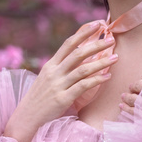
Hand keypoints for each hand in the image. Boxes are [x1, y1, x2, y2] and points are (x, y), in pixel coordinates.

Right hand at [4, 21, 116, 141]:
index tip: (97, 25)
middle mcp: (54, 73)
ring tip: (115, 58)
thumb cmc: (39, 98)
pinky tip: (107, 77)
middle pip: (77, 54)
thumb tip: (78, 58)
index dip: (83, 33)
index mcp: (50, 65)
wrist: (26, 117)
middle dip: (96, 45)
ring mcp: (58, 85)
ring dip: (101, 62)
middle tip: (111, 39)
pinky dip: (96, 80)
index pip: (68, 44)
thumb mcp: (46, 78)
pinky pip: (82, 86)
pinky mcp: (63, 99)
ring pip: (82, 69)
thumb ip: (60, 68)